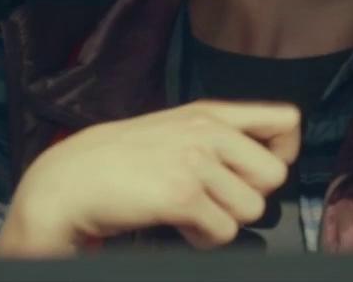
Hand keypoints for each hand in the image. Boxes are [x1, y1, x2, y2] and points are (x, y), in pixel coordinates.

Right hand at [0, 100, 302, 256]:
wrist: (65, 183)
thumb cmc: (120, 161)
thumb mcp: (176, 128)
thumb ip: (222, 134)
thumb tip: (274, 157)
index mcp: (210, 114)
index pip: (287, 122)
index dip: (283, 153)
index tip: (256, 171)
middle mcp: (208, 132)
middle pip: (275, 175)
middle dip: (248, 195)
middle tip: (214, 198)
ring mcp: (194, 162)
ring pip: (251, 209)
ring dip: (222, 220)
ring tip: (190, 211)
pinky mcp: (181, 196)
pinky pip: (223, 231)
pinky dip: (203, 238)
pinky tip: (177, 224)